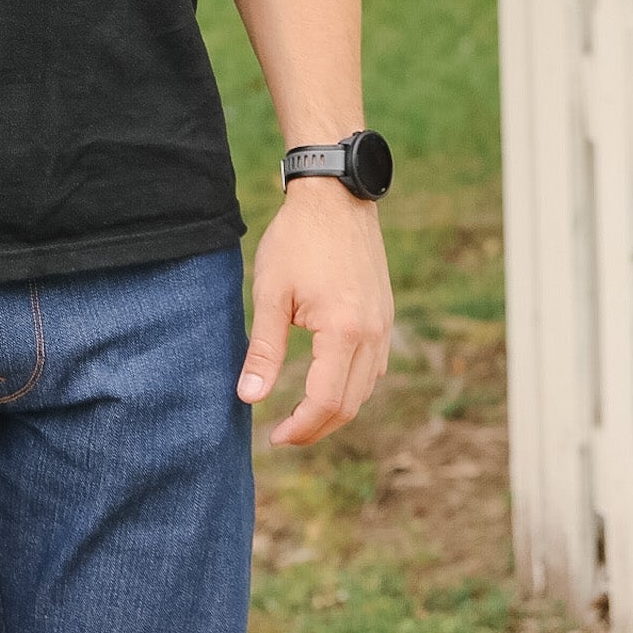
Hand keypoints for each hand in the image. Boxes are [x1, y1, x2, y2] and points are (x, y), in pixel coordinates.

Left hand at [235, 179, 394, 446]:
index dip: (301, 427)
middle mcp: (373, 334)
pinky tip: (328, 380)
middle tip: (284, 433)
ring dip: (336, 408)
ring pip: (366, 388)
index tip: (274, 437)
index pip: (327, 402)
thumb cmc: (297, 240)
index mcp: (344, 331)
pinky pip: (375, 366)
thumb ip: (263, 350)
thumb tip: (248, 398)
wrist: (335, 195)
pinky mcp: (384, 313)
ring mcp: (384, 324)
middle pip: (351, 404)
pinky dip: (352, 384)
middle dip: (317, 426)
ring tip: (302, 413)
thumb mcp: (271, 293)